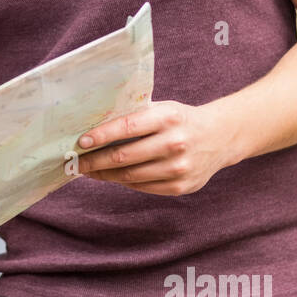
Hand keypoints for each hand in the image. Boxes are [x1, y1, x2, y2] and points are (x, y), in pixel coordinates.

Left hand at [66, 100, 229, 195]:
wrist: (221, 137)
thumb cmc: (181, 120)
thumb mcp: (163, 109)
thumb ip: (135, 115)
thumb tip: (94, 125)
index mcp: (168, 118)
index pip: (126, 127)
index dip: (100, 136)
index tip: (81, 142)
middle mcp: (174, 143)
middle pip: (124, 157)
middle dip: (94, 161)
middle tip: (76, 162)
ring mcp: (179, 168)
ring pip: (130, 176)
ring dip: (105, 174)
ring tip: (89, 170)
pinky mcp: (180, 187)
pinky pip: (143, 187)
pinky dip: (124, 182)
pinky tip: (112, 176)